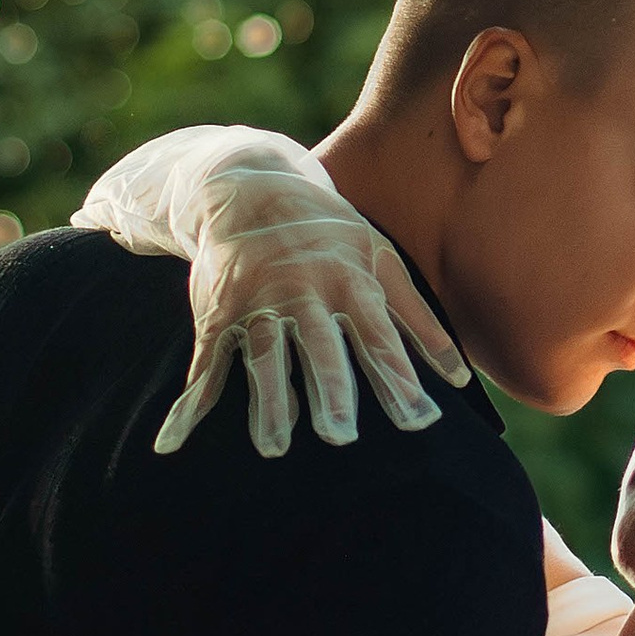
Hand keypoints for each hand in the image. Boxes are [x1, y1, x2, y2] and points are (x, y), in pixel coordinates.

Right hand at [165, 194, 469, 456]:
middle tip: (340, 437)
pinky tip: (175, 439)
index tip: (419, 421)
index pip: (378, 337)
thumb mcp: (379, 259)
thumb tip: (460, 380)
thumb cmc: (329, 233)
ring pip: (264, 356)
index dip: (398, 377)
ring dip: (268, 402)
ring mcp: (257, 302)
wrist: (252, 188)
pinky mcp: (217, 312)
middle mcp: (304, 291)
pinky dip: (190, 403)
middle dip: (330, 390)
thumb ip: (417, 319)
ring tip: (274, 447)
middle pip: (319, 347)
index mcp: (349, 280)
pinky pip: (205, 361)